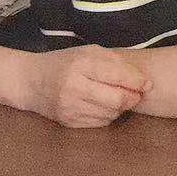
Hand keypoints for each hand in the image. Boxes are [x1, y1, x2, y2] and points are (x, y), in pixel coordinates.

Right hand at [23, 45, 150, 127]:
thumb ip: (115, 62)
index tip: (147, 83)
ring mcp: (70, 108)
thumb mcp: (88, 52)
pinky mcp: (69, 123)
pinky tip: (102, 105)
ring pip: (111, 113)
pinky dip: (107, 115)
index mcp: (80, 64)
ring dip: (120, 107)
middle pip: (117, 99)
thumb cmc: (64, 62)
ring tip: (116, 96)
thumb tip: (144, 82)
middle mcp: (74, 87)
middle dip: (132, 98)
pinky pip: (100, 123)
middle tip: (136, 94)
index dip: (138, 81)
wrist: (30, 82)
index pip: (118, 75)